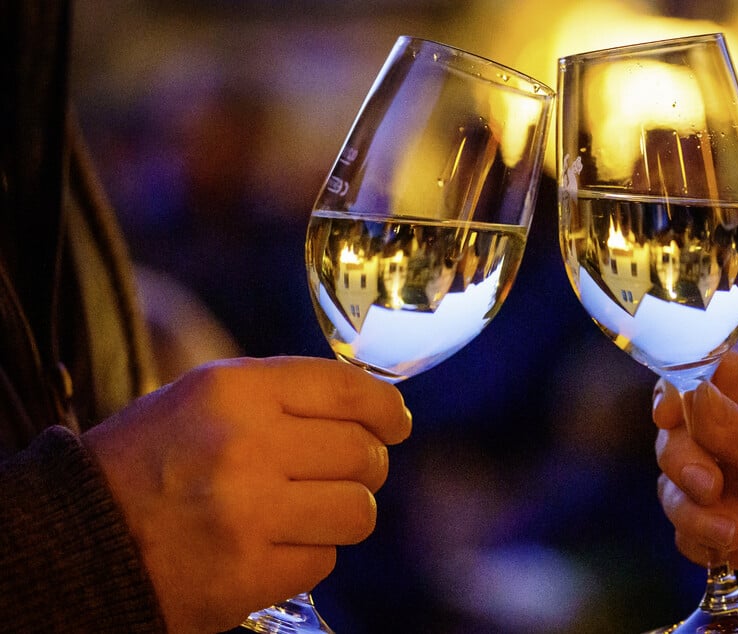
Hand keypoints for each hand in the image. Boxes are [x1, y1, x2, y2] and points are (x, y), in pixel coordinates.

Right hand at [82, 356, 411, 633]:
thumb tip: (371, 405)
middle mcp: (245, 446)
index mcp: (234, 391)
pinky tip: (276, 543)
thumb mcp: (205, 397)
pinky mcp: (247, 576)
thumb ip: (285, 394)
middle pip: (363, 454)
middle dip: (365, 464)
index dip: (386, 408)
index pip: (348, 391)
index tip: (395, 423)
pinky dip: (311, 553)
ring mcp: (248, 516)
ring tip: (309, 509)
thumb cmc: (151, 459)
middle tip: (345, 471)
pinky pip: (324, 560)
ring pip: (358, 511)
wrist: (80, 540)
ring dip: (344, 512)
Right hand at [653, 351, 737, 569]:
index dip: (674, 391)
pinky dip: (712, 547)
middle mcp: (729, 432)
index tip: (668, 416)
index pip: (700, 375)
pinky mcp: (713, 521)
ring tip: (737, 537)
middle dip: (685, 465)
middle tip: (711, 490)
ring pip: (672, 487)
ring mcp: (719, 478)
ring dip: (696, 516)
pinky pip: (687, 531)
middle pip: (675, 435)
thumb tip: (697, 396)